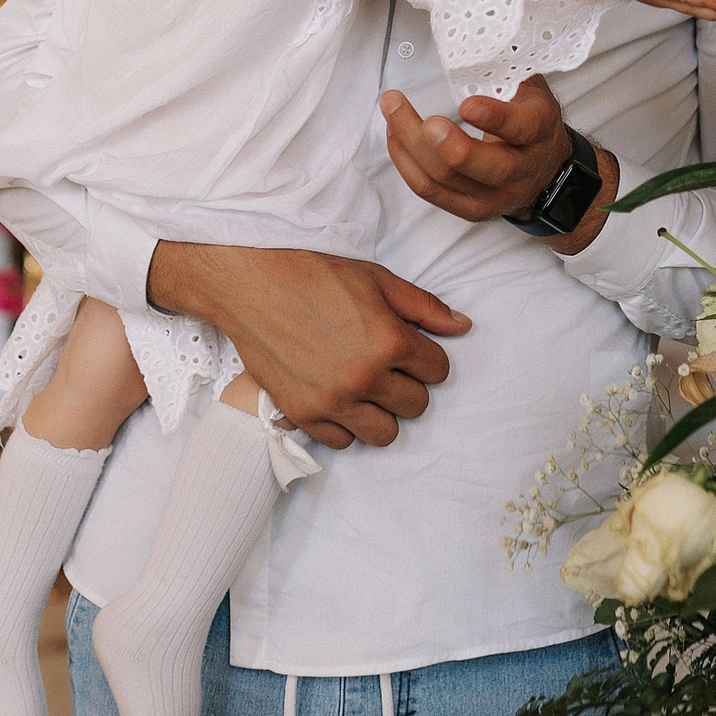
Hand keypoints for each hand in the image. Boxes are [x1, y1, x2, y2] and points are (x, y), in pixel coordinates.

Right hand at [145, 243, 470, 449]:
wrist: (252, 281)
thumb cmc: (316, 274)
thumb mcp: (378, 279)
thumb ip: (424, 307)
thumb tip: (463, 326)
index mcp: (390, 341)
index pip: (438, 371)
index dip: (427, 357)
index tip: (409, 348)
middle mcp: (365, 378)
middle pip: (416, 406)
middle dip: (407, 384)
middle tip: (386, 365)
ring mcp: (333, 401)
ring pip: (384, 433)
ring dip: (381, 411)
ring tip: (366, 387)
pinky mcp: (303, 414)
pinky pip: (342, 441)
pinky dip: (344, 424)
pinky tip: (337, 397)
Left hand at [380, 76, 619, 255]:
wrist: (546, 172)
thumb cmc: (531, 121)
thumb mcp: (531, 90)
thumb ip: (509, 68)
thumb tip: (479, 29)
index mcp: (537, 132)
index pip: (519, 129)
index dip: (493, 118)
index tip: (466, 104)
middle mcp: (519, 169)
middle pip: (480, 166)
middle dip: (446, 144)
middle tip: (422, 119)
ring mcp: (493, 195)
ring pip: (445, 178)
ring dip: (410, 145)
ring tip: (392, 109)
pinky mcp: (469, 209)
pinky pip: (430, 191)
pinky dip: (406, 162)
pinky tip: (394, 135)